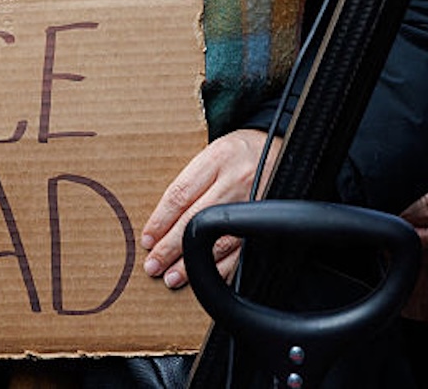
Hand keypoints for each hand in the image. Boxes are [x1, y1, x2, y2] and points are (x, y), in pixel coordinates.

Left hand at [139, 129, 277, 289]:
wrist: (280, 148)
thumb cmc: (238, 152)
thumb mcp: (212, 151)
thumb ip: (191, 180)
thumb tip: (161, 220)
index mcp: (217, 158)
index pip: (180, 194)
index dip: (161, 221)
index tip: (147, 240)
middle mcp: (235, 180)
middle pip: (196, 220)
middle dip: (170, 247)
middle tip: (153, 266)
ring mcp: (253, 202)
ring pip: (218, 239)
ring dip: (193, 263)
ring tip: (173, 277)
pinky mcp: (265, 220)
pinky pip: (242, 250)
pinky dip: (222, 268)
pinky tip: (206, 277)